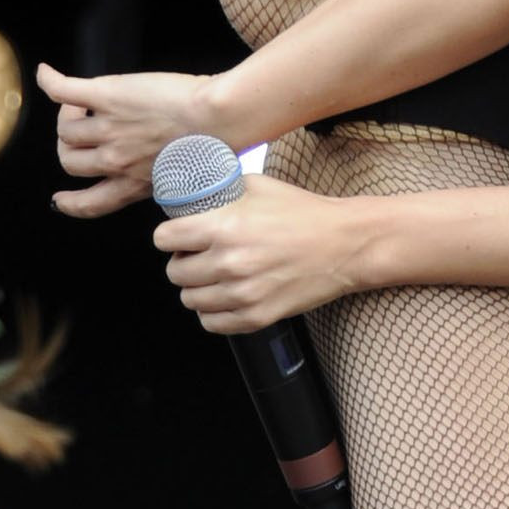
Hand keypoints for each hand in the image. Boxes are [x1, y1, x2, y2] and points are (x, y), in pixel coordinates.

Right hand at [40, 62, 225, 217]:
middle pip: (69, 162)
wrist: (218, 117)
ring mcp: (107, 129)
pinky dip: (50, 82)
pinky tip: (46, 74)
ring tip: (82, 103)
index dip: (69, 203)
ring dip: (68, 116)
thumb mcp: (180, 174)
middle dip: (69, 148)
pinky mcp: (106, 97)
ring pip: (66, 131)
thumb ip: (158, 174)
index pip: (90, 204)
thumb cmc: (213, 144)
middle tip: (82, 128)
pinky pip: (63, 91)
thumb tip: (155, 166)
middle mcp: (114, 161)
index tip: (59, 200)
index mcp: (134, 184)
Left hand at [153, 169, 362, 334]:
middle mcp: (230, 263)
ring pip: (190, 300)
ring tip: (213, 277)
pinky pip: (212, 323)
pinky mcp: (257, 316)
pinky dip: (213, 312)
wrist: (344, 245)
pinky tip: (224, 297)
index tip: (177, 237)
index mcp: (225, 228)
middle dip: (182, 262)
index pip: (163, 239)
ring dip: (197, 288)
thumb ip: (220, 191)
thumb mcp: (257, 185)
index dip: (169, 237)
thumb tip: (191, 194)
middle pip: (175, 273)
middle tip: (198, 256)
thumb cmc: (304, 213)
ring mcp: (243, 294)